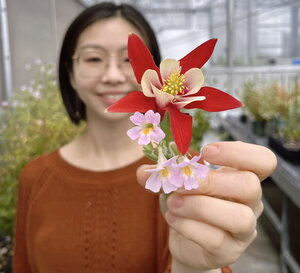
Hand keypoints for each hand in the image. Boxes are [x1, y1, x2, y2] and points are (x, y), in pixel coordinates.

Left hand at [137, 141, 276, 271]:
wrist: (185, 236)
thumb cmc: (186, 201)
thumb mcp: (177, 181)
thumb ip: (163, 173)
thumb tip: (142, 172)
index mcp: (242, 177)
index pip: (263, 160)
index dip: (239, 152)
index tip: (206, 151)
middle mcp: (250, 202)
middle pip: (250, 186)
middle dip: (210, 181)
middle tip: (183, 182)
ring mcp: (243, 229)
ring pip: (238, 217)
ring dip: (199, 207)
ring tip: (173, 203)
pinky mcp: (229, 250)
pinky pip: (215, 239)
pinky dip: (188, 226)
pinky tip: (173, 218)